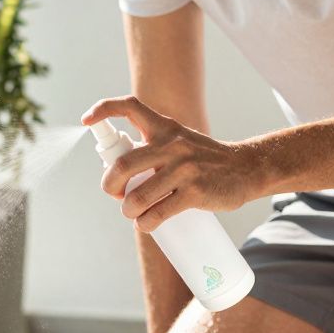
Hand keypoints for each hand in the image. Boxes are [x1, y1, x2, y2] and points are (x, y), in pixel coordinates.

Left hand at [82, 95, 258, 232]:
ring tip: (133, 214)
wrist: (246, 169)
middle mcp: (171, 145)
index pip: (130, 107)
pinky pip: (158, 213)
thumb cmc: (206, 160)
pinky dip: (146, 224)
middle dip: (109, 184)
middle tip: (115, 194)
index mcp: (164, 128)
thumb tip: (119, 175)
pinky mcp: (194, 192)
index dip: (104, 110)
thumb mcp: (180, 142)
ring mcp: (183, 168)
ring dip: (128, 211)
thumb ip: (153, 149)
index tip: (86, 120)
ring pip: (138, 196)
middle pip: (123, 164)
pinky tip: (147, 225)